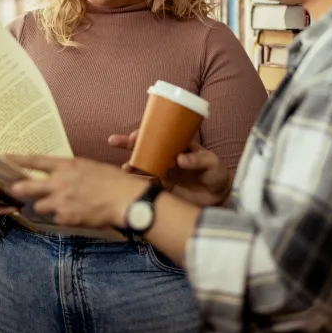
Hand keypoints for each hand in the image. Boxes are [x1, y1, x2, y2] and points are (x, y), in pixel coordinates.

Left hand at [7, 156, 146, 228]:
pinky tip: (74, 215)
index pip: (35, 160)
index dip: (18, 159)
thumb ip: (71, 171)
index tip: (5, 157)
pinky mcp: (64, 218)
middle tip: (13, 189)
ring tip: (59, 206)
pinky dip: (62, 217)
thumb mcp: (89, 167)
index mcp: (66, 165)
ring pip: (39, 206)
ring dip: (45, 206)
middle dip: (18, 189)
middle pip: (27, 187)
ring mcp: (60, 202)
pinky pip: (55, 218)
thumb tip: (61, 175)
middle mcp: (58, 182)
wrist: (124, 200)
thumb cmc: (113, 181)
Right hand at [109, 131, 231, 206]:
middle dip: (129, 144)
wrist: (218, 200)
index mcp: (178, 145)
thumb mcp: (212, 164)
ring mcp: (163, 172)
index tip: (135, 135)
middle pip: (145, 147)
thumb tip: (180, 159)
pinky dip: (135, 183)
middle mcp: (168, 156)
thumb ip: (198, 160)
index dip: (145, 133)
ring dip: (131, 165)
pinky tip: (127, 184)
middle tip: (114, 141)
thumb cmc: (216, 176)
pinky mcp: (162, 188)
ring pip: (142, 165)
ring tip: (124, 168)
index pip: (159, 134)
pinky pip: (146, 183)